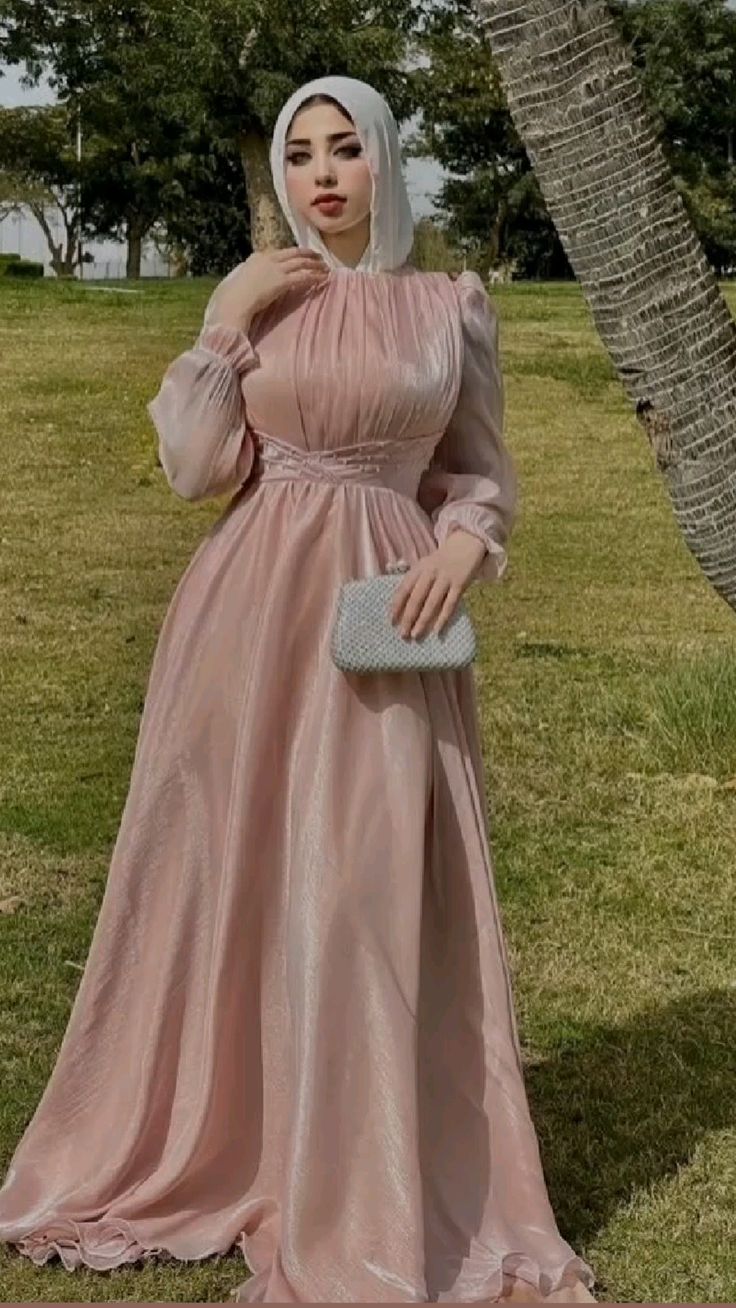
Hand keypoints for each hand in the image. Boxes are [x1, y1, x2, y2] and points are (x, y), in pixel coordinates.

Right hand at [205, 248, 329, 329]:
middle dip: (309, 254)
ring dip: (316, 265)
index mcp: (259, 256)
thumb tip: (257, 279)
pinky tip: (323, 279)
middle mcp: (269, 259)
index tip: (302, 256)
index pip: (281, 252)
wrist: (235, 300)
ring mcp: (277, 269)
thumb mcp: (243, 277)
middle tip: (320, 257)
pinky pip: (303, 277)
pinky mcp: (283, 281)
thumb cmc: (235, 294)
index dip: (294, 253)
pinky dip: (315, 277)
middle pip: (294, 253)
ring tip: (326, 268)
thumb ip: (253, 274)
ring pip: (302, 263)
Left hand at [390, 530, 487, 638]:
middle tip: (402, 634)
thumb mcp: (425, 565)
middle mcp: (430, 573)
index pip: (404, 589)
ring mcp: (446, 578)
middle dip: (408, 617)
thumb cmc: (442, 560)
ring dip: (423, 621)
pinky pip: (450, 604)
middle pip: (416, 598)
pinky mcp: (460, 584)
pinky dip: (443, 618)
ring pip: (431, 603)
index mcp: (419, 568)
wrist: (467, 543)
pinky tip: (437, 631)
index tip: (391, 621)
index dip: (396, 605)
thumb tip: (402, 606)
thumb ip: (415, 581)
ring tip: (416, 635)